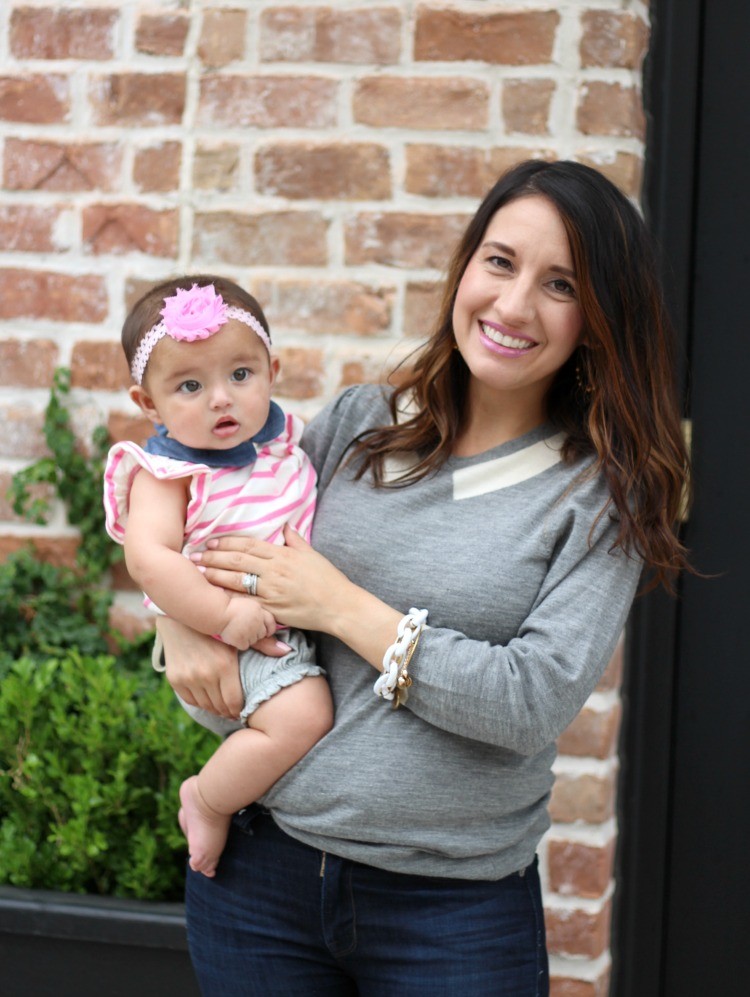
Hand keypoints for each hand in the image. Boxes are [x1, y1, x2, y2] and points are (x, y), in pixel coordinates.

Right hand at [156, 617, 289, 718]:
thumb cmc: (214, 622)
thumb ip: (262, 642)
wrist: (180, 615)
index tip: (244, 709)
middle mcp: (204, 675)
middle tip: (235, 710)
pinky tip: (209, 699)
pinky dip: (201, 703)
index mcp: (224, 665)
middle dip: (230, 711)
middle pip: (221, 707)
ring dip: (216, 709)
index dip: (241, 709)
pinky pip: (190, 700)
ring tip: (223, 706)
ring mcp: (188, 678)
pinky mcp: (175, 678)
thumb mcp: (238, 631)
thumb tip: (287, 650)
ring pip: (206, 706)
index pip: (235, 702)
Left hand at [190, 525, 351, 633]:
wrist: (339, 606)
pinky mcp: (272, 609)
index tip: (211, 542)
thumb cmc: (328, 580)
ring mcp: (272, 590)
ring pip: (237, 580)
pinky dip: (229, 598)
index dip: (227, 543)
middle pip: (238, 560)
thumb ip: (296, 540)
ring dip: (216, 575)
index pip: (249, 545)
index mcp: (284, 555)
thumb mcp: (312, 554)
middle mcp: (275, 570)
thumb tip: (285, 526)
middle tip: (195, 556)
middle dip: (214, 557)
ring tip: (199, 572)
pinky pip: (246, 602)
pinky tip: (214, 596)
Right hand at [219, 596, 276, 650]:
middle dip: (256, 633)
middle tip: (244, 628)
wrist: (217, 612)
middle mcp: (257, 622)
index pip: (271, 622)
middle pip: (262, 633)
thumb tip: (277, 633)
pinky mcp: (242, 640)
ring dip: (247, 638)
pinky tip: (233, 635)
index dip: (269, 628)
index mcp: (259, 611)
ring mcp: (250, 632)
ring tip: (237, 630)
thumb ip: (261, 616)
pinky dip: (239, 643)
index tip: (265, 630)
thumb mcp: (248, 606)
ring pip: (254, 641)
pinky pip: (244, 646)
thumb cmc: (230, 607)